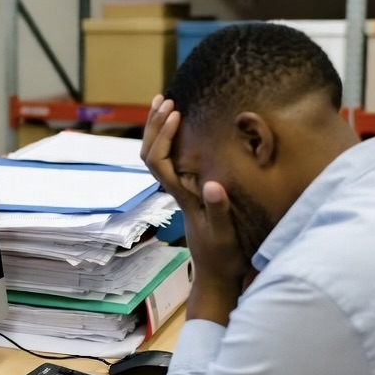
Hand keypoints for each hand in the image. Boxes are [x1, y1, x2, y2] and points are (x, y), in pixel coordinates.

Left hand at [141, 96, 248, 325]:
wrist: (217, 275)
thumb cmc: (224, 256)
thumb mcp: (225, 234)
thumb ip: (218, 209)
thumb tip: (211, 183)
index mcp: (180, 196)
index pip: (158, 161)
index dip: (162, 136)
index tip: (177, 114)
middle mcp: (174, 191)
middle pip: (149, 154)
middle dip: (153, 125)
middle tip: (164, 99)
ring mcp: (178, 191)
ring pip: (155, 157)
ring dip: (156, 130)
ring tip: (163, 104)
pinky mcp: (186, 193)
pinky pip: (169, 161)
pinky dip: (168, 141)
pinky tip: (178, 130)